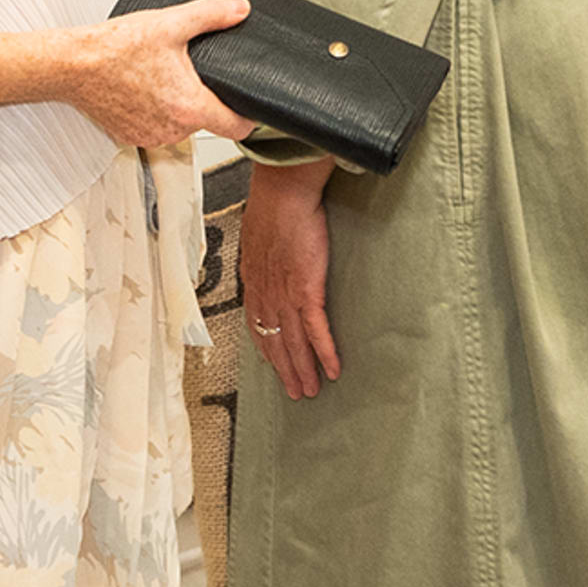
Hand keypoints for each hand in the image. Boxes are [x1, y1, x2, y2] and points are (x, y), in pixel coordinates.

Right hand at [58, 0, 251, 150]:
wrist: (71, 65)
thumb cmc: (113, 49)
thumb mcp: (168, 24)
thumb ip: (210, 15)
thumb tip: (240, 9)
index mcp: (189, 107)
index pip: (238, 128)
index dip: (248, 115)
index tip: (246, 103)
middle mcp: (172, 130)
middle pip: (206, 121)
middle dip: (203, 98)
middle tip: (190, 72)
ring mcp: (150, 136)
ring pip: (179, 125)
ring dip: (177, 106)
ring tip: (161, 77)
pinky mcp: (129, 137)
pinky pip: (154, 128)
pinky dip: (153, 112)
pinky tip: (141, 89)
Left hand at [238, 160, 342, 398]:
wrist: (283, 194)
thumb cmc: (273, 207)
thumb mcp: (258, 236)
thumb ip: (263, 255)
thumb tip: (267, 259)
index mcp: (254, 281)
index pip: (257, 324)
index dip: (266, 348)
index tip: (272, 365)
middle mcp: (266, 294)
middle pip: (275, 342)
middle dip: (285, 369)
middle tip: (296, 392)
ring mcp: (285, 295)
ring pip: (294, 343)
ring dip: (303, 370)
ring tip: (312, 391)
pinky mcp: (306, 291)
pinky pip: (316, 330)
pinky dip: (324, 353)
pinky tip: (333, 370)